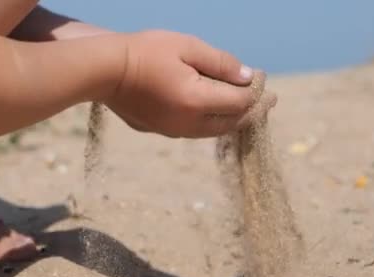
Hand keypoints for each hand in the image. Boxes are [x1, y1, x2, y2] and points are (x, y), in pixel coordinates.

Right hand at [104, 30, 257, 137]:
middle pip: (231, 122)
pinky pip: (196, 130)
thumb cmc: (145, 52)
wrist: (104, 71)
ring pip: (214, 130)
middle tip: (270, 101)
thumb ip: (221, 63)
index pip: (239, 102)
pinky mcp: (162, 131)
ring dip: (234, 120)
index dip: (256, 91)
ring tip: (248, 110)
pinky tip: (217, 113)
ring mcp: (174, 131)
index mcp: (197, 101)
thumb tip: (248, 77)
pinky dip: (214, 122)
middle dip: (253, 111)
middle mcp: (189, 123)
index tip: (263, 78)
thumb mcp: (187, 47)